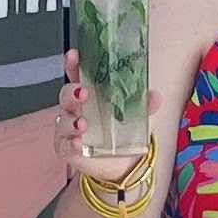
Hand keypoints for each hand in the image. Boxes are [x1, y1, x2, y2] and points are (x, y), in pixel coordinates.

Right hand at [59, 52, 145, 204]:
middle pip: (66, 95)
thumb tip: (155, 96)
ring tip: (83, 124)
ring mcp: (69, 129)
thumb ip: (143, 105)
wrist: (120, 163)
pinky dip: (71, 144)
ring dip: (71, 121)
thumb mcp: (135, 116)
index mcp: (90, 95)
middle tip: (84, 92)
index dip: (74, 64)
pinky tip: (78, 143)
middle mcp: (76, 110)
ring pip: (62, 121)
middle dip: (72, 92)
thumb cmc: (121, 131)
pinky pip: (65, 145)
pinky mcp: (68, 149)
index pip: (78, 75)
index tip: (75, 55)